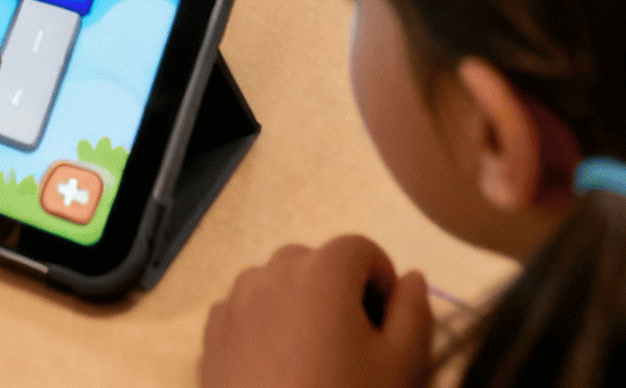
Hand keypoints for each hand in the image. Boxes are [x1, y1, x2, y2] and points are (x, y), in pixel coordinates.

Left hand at [200, 237, 431, 387]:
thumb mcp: (400, 368)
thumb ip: (413, 313)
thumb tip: (411, 277)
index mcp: (321, 271)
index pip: (361, 250)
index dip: (382, 285)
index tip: (387, 330)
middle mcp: (272, 270)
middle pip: (318, 265)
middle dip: (342, 297)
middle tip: (356, 354)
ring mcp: (236, 299)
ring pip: (281, 286)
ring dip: (303, 310)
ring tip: (317, 368)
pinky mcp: (212, 332)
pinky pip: (250, 312)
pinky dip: (269, 329)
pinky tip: (280, 378)